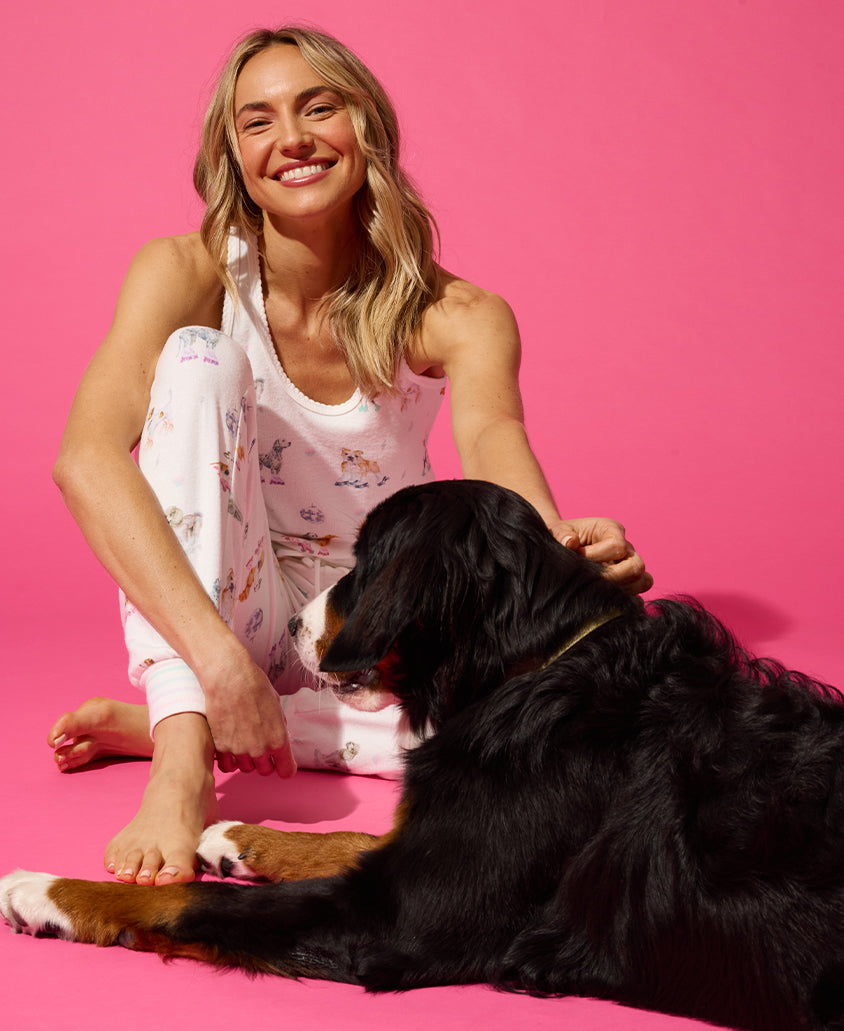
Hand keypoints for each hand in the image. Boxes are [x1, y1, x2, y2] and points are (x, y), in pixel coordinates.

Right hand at [202, 654, 296, 778]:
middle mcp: (260, 749)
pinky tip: (229, 748)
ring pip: (246, 769)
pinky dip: (229, 760)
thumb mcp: (276, 704)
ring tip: (243, 744)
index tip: (283, 766)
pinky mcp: (221, 747)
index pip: (286, 770)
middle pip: (265, 771)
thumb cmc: (254, 685)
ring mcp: (239, 750)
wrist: (229, 677)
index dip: (285, 768)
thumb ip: (278, 724)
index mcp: (278, 739)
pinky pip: (227, 766)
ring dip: (247, 760)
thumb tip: (278, 734)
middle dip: (265, 762)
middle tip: (260, 749)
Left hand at [551, 517, 652, 594]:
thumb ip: (562, 535)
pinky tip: (606, 603)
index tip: (578, 559)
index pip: (617, 546)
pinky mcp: (628, 583)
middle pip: (636, 566)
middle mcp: (626, 547)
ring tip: (599, 592)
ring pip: (643, 581)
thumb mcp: (558, 531)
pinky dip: (626, 601)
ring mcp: (629, 566)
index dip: (598, 556)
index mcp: (611, 529)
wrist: (562, 546)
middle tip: (591, 583)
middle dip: (613, 577)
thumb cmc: (562, 538)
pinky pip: (638, 596)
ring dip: (622, 590)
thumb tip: (570, 542)